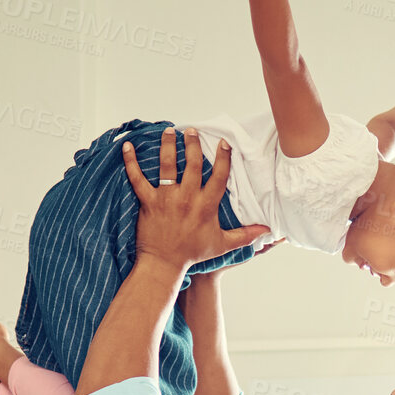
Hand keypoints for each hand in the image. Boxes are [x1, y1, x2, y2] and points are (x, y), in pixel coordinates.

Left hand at [122, 126, 269, 272]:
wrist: (165, 264)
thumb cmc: (192, 254)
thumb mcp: (222, 245)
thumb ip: (244, 235)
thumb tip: (267, 231)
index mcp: (206, 206)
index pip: (218, 176)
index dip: (223, 158)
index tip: (224, 143)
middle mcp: (187, 198)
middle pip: (192, 164)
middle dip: (193, 144)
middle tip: (192, 130)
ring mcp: (167, 199)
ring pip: (167, 165)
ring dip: (168, 145)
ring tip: (170, 131)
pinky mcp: (148, 202)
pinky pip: (137, 178)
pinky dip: (131, 162)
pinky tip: (127, 147)